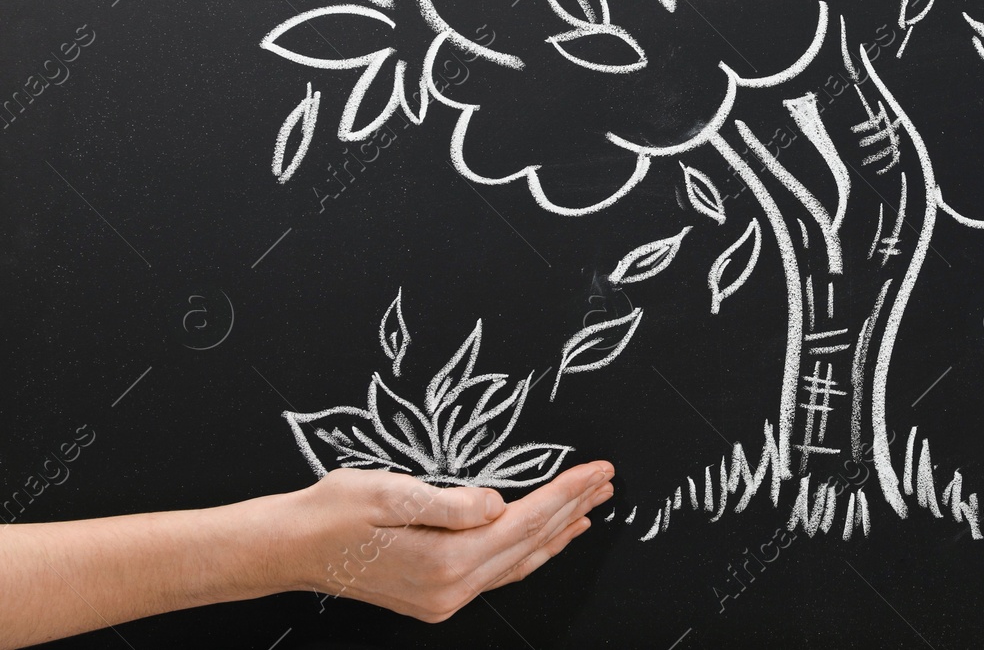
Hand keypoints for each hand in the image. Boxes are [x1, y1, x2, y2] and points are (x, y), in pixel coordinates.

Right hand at [279, 461, 614, 621]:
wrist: (290, 547)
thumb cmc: (333, 512)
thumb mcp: (389, 491)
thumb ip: (449, 501)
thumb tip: (499, 504)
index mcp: (445, 561)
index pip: (524, 521)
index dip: (565, 493)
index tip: (596, 470)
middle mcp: (451, 589)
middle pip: (530, 542)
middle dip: (572, 508)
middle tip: (607, 479)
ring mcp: (444, 598)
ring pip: (519, 561)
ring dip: (558, 530)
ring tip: (592, 505)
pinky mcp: (436, 597)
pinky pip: (499, 572)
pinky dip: (530, 551)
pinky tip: (548, 537)